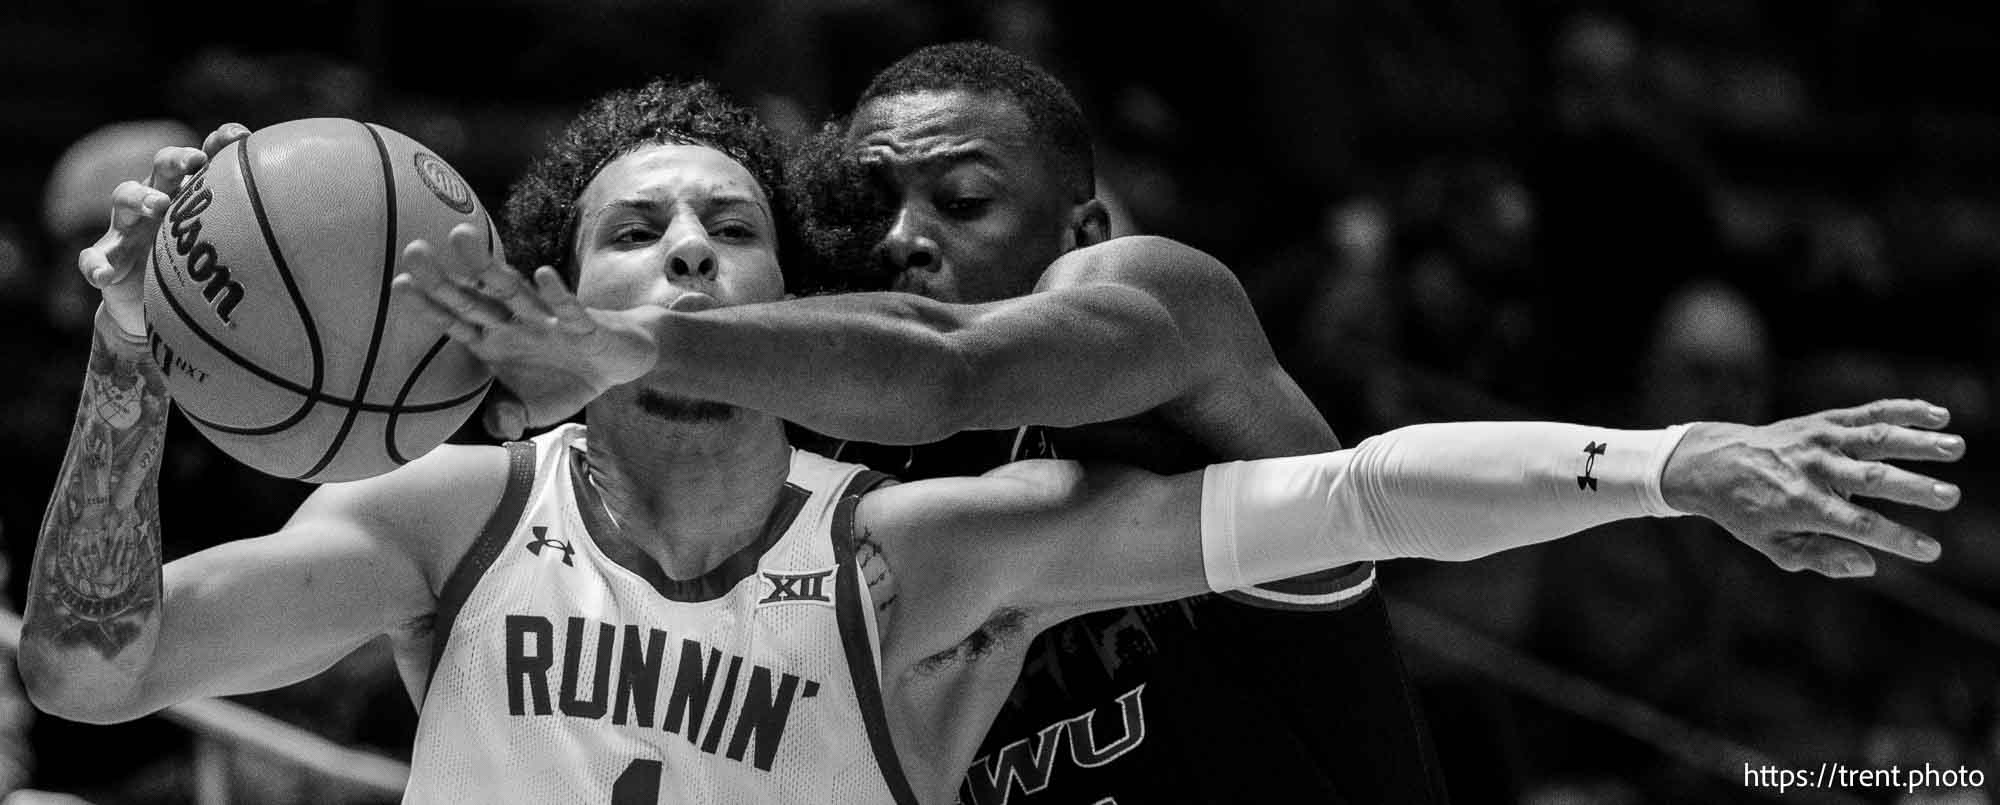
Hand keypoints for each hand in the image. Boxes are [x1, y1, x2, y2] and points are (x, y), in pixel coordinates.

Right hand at [79, 124, 248, 335]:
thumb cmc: (202, 274)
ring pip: (124, 198)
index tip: (239, 137)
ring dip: (139, 197)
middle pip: (163, 166)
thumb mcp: (234, 256)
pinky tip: (102, 275)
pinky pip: (93, 258)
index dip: (219, 143)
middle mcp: (160, 202)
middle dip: (177, 159)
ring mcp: (129, 228)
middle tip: (193, 163)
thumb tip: (326, 240)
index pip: (206, 159)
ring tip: (157, 206)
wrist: (160, 313)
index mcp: (193, 196)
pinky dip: (95, 264)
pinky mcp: (107, 259)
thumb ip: (266, 242)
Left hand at [392, 223, 661, 436]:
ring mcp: (548, 322)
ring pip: (513, 291)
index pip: (456, 320)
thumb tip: (498, 426)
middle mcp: (516, 324)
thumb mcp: (535, 411)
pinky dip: (557, 295)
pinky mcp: (584, 326)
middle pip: (475, 298)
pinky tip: (542, 275)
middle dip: (445, 277)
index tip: (399, 284)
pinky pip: (569, 310)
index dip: (429, 305)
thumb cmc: (568, 379)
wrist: (619, 363)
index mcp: (497, 342)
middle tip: (413, 249)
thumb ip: (509, 418)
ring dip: (489, 269)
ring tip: (463, 240)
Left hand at [1663, 399, 1964, 577]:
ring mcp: (1820, 441)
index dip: (1895, 538)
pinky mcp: (1825, 421)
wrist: (1713, 463)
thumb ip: (1821, 558)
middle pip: (1870, 479)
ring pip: (1874, 438)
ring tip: (1956, 446)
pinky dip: (1904, 410)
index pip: (1856, 525)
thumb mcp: (1775, 546)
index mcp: (1802, 505)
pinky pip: (1868, 412)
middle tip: (1951, 496)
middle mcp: (1813, 470)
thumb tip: (1869, 566)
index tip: (1931, 550)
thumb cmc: (1749, 512)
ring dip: (1917, 441)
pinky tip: (1938, 414)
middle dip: (1913, 488)